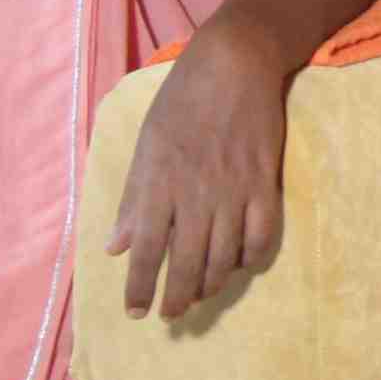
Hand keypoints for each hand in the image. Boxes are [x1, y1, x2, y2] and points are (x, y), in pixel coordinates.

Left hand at [112, 26, 288, 316]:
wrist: (235, 64)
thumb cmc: (182, 99)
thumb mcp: (146, 143)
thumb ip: (133, 198)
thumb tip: (116, 246)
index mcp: (159, 183)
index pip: (146, 250)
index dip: (139, 287)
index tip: (135, 312)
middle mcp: (195, 195)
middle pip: (185, 264)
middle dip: (176, 298)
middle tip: (171, 315)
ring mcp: (233, 192)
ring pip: (223, 258)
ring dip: (210, 284)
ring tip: (200, 294)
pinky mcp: (264, 185)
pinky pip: (260, 238)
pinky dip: (250, 259)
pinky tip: (239, 264)